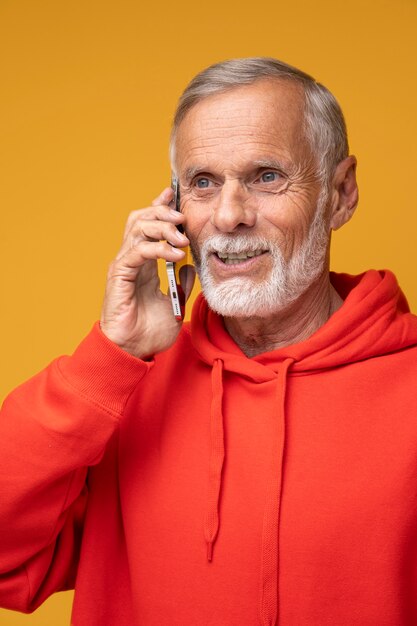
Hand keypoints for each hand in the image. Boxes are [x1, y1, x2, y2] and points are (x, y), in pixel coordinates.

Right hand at [100, 188, 191, 358]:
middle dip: (163, 212)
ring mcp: (124, 265)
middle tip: (183, 216)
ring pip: (138, 228)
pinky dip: (158, 248)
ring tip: (182, 237)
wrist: (133, 351)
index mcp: (143, 263)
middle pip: (141, 219)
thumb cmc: (149, 331)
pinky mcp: (120, 275)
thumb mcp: (176, 303)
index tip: (173, 193)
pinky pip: (138, 251)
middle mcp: (131, 259)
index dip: (160, 206)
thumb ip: (182, 283)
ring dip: (163, 227)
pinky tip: (176, 256)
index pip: (149, 226)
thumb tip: (190, 265)